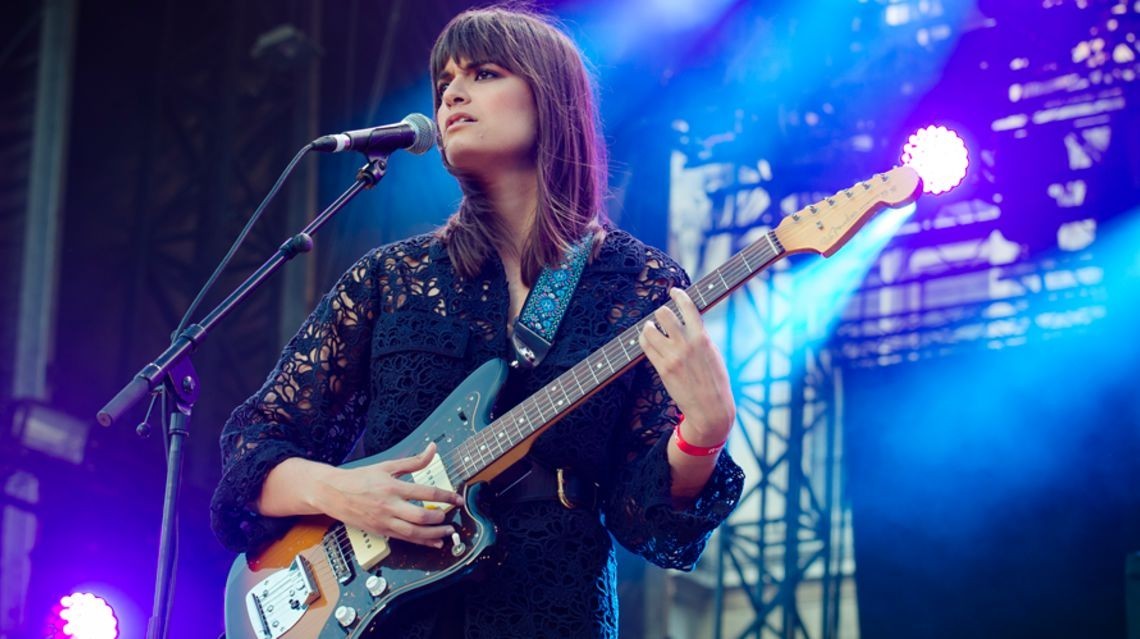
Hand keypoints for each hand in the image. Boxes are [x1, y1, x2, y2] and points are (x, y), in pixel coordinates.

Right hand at [316, 443, 463, 547]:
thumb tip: (433, 449)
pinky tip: (434, 543)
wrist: (333, 493)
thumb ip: (413, 461)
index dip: (446, 496)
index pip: (426, 492)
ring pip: (414, 532)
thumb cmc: (360, 478)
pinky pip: (405, 539)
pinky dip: (422, 542)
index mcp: (393, 487)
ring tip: (448, 532)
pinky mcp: (381, 531)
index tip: (458, 499)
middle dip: (440, 518)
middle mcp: (389, 506)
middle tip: (451, 516)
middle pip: (421, 516)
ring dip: (434, 535)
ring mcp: (384, 521)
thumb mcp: (387, 466)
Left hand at [638, 288, 734, 445]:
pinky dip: (644, 340)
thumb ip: (700, 336)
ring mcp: (672, 356)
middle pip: (664, 314)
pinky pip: (646, 346)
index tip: (674, 291)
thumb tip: (688, 322)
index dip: (679, 295)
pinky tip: (647, 340)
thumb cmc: (715, 381)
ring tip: (651, 329)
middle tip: (661, 316)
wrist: (710, 408)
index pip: (688, 307)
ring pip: (649, 329)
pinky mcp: (662, 368)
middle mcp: (686, 344)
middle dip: (661, 312)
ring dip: (648, 326)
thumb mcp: (713, 353)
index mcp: (703, 338)